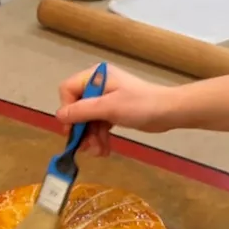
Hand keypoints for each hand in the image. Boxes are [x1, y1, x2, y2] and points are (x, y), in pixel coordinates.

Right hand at [56, 65, 175, 156]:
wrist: (169, 112)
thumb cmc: (140, 105)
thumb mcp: (109, 108)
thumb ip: (82, 111)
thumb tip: (59, 116)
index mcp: (96, 76)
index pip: (68, 90)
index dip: (68, 110)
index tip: (73, 129)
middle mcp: (98, 85)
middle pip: (78, 108)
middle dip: (82, 129)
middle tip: (86, 148)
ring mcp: (107, 98)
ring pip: (88, 119)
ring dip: (91, 137)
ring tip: (99, 152)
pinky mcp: (114, 110)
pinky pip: (99, 124)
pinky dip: (100, 137)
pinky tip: (105, 150)